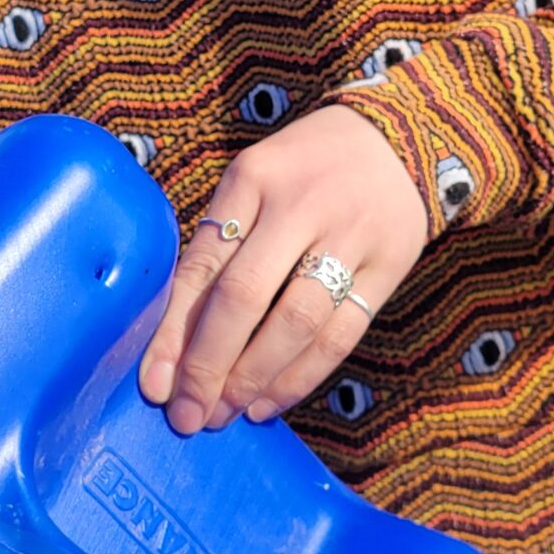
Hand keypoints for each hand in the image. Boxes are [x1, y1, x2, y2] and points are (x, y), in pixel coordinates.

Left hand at [138, 107, 427, 434]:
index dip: (174, 332)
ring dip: (253, 378)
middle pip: (244, 297)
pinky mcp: (387, 266)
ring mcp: (349, 236)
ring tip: (224, 413)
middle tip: (187, 415)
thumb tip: (174, 341)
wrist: (397, 137)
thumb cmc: (303, 171)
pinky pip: (339, 335)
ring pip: (294, 323)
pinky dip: (300, 377)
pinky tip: (268, 402)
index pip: (202, 266)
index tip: (155, 385)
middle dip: (209, 365)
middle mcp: (299, 205)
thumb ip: (219, 246)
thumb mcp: (252, 183)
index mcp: (252, 180)